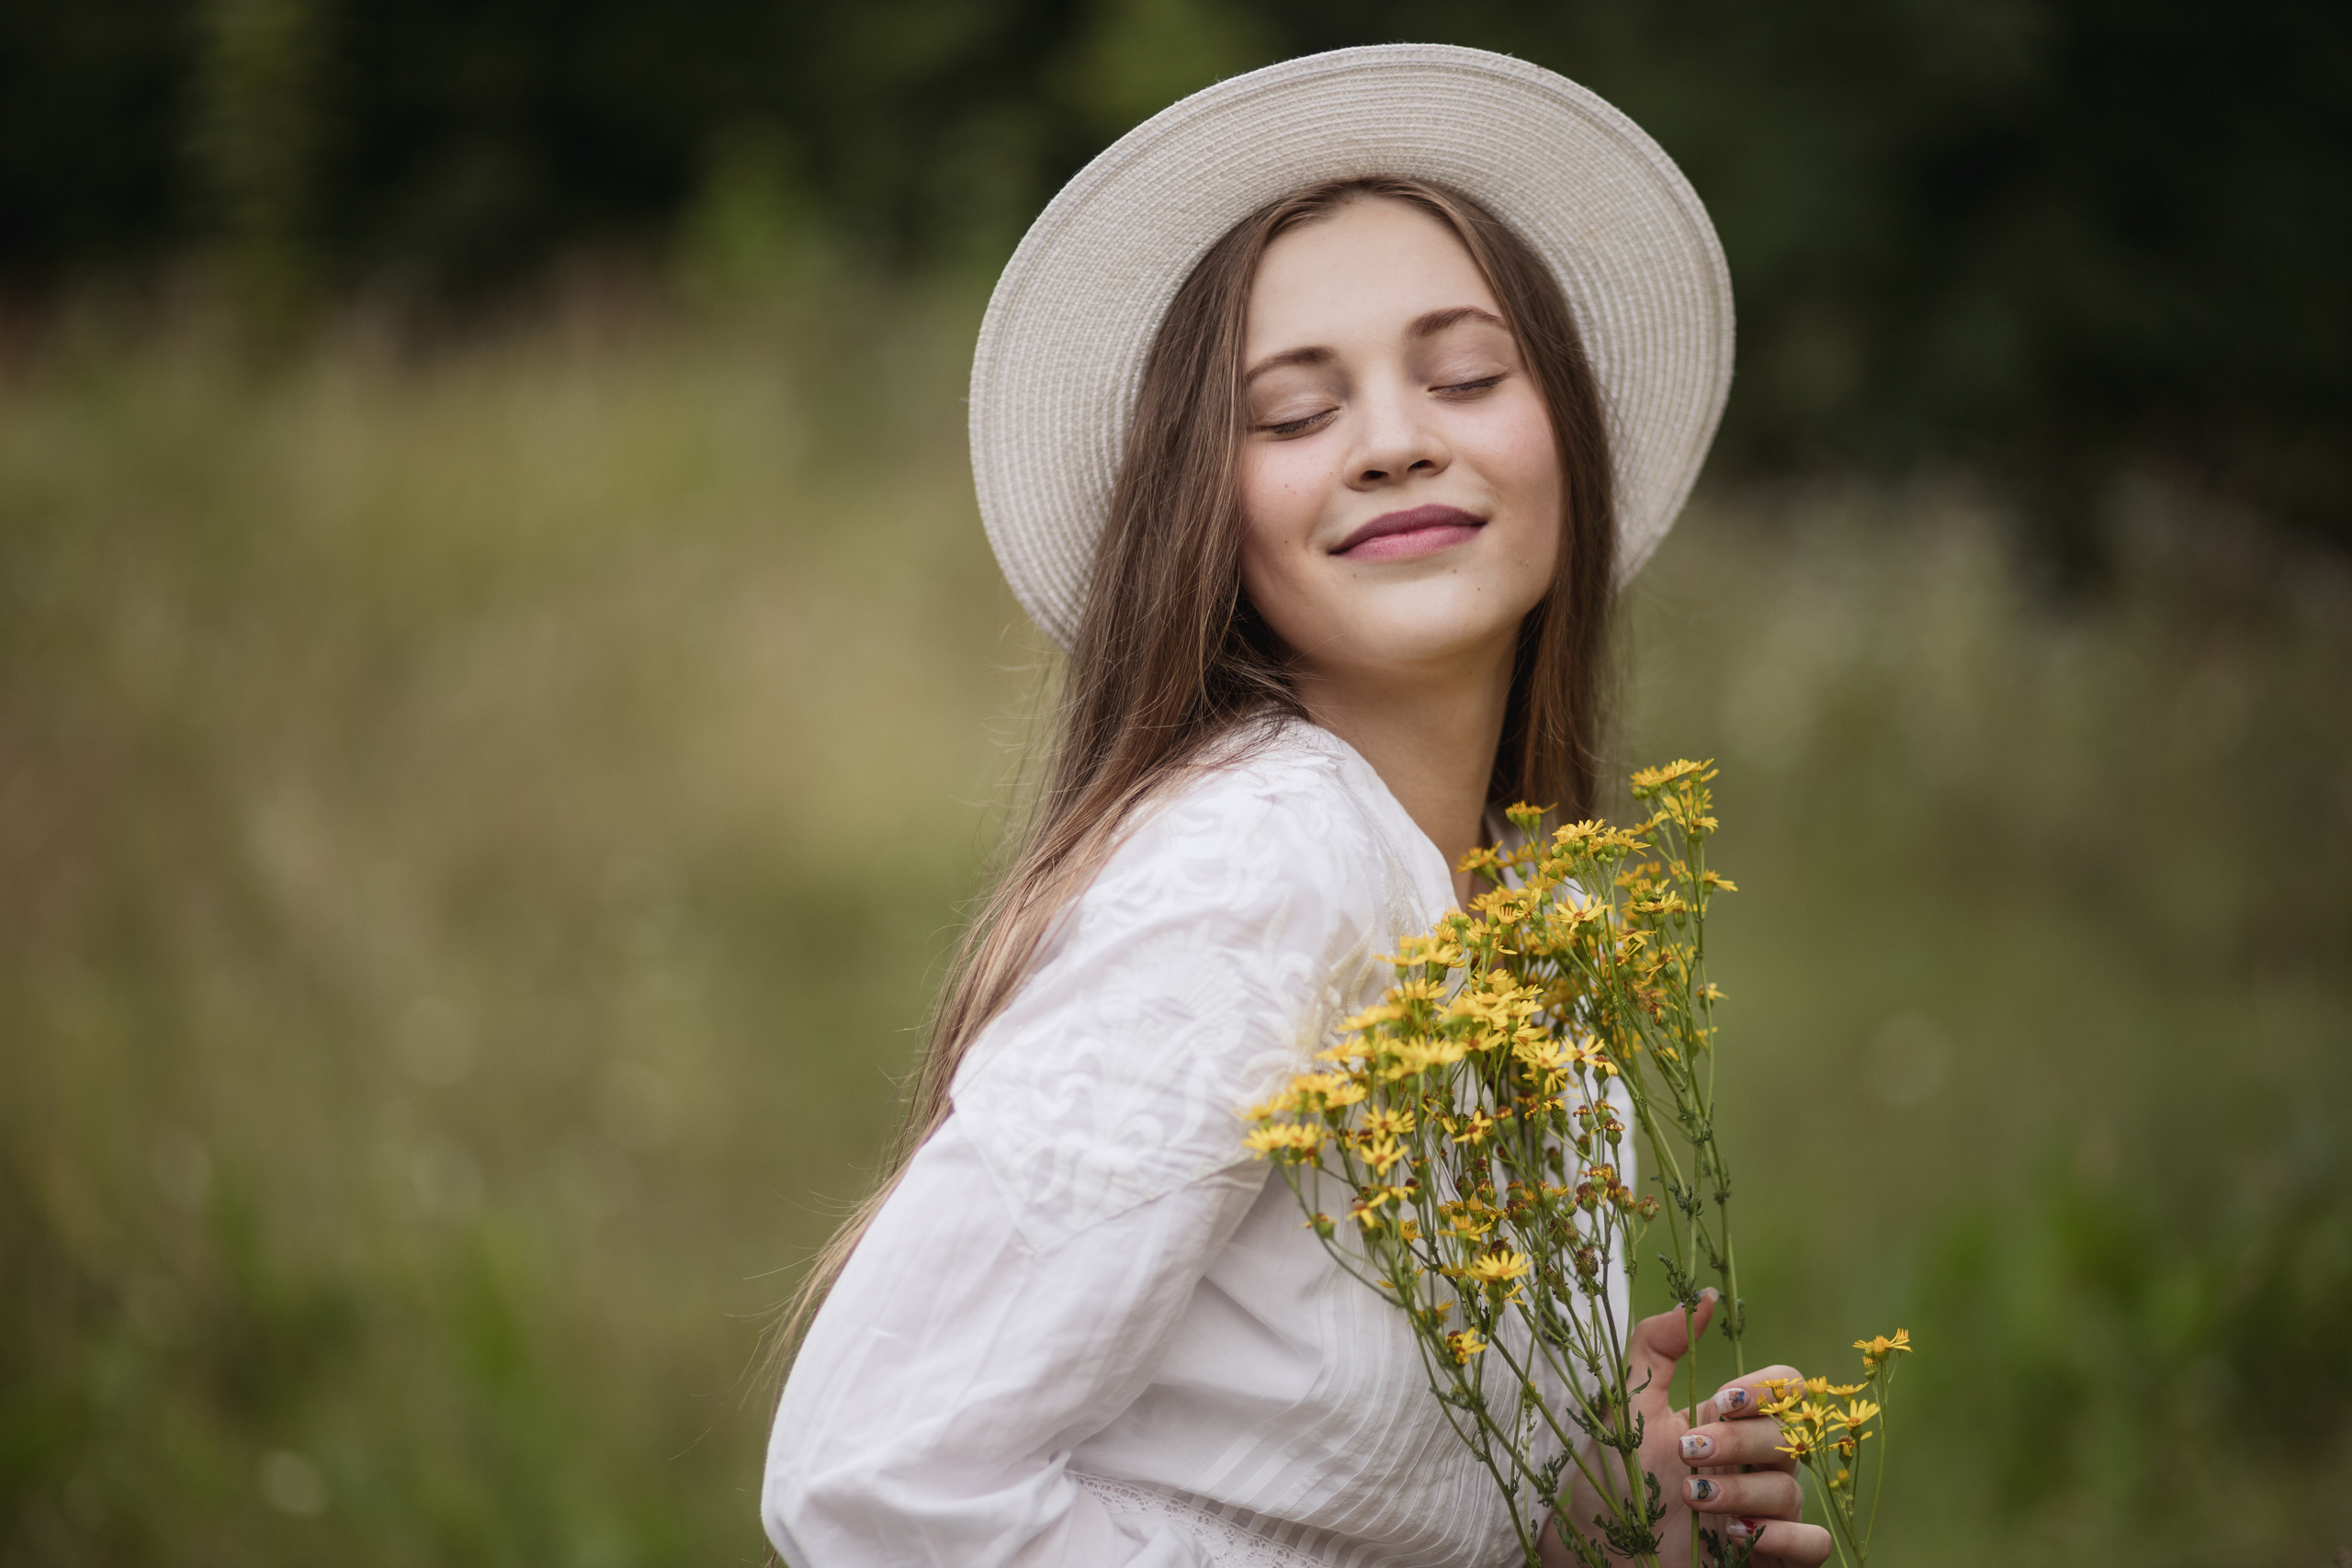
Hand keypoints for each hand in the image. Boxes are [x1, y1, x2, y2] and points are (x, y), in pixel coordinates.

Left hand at [1544, 1291, 1831, 1566]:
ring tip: (1691, 1498)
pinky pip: (1813, 1543)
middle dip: (1740, 1442)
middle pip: (1791, 1436)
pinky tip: (1739, 1537)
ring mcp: (1765, 1514)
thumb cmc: (1610, 1481)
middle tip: (1689, 1451)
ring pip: (1794, 1490)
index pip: (1786, 1389)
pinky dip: (1786, 1539)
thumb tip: (1706, 1298)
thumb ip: (1658, 1345)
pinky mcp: (1770, 1558)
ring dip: (1743, 1492)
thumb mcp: (1626, 1406)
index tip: (1725, 1399)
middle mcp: (1753, 1465)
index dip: (1768, 1390)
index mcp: (1728, 1423)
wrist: (1596, 1553)